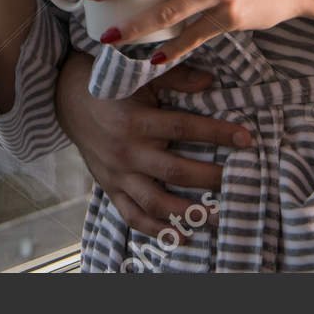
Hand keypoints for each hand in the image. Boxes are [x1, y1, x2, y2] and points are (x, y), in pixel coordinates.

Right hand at [54, 50, 250, 236]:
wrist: (67, 98)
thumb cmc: (110, 84)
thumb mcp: (139, 75)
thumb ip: (175, 78)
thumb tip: (211, 82)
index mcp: (136, 121)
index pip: (184, 128)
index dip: (217, 134)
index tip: (246, 139)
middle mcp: (127, 151)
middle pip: (175, 171)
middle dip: (210, 178)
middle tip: (239, 182)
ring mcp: (118, 174)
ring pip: (155, 201)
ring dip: (188, 213)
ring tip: (217, 217)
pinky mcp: (110, 188)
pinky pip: (132, 215)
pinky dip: (156, 230)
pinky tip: (182, 237)